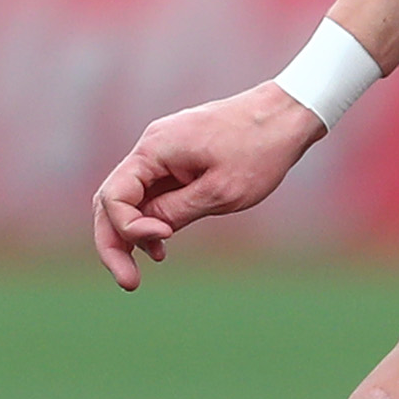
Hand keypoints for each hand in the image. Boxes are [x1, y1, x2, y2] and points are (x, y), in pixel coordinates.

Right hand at [90, 85, 327, 285]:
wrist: (287, 115)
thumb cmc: (258, 149)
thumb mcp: (220, 191)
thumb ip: (176, 212)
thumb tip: (143, 234)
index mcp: (154, 149)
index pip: (114, 196)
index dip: (128, 228)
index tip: (165, 242)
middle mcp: (151, 147)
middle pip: (112, 200)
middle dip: (114, 242)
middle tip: (129, 283)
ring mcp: (163, 152)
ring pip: (130, 198)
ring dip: (131, 234)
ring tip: (142, 271)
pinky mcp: (177, 158)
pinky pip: (151, 192)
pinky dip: (150, 219)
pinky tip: (162, 244)